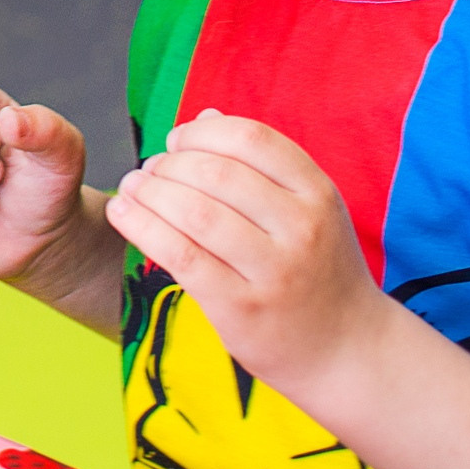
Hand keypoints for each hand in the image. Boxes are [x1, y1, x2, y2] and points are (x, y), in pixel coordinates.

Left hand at [103, 109, 384, 391]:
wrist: (347, 352)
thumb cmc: (318, 270)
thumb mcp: (310, 210)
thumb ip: (261, 164)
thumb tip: (205, 115)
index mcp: (318, 194)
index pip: (252, 139)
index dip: (202, 132)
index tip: (177, 140)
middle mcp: (301, 228)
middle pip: (216, 173)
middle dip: (169, 164)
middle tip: (149, 170)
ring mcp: (273, 271)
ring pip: (194, 213)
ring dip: (150, 192)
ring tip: (132, 188)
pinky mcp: (240, 307)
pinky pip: (180, 255)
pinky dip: (141, 227)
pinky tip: (121, 214)